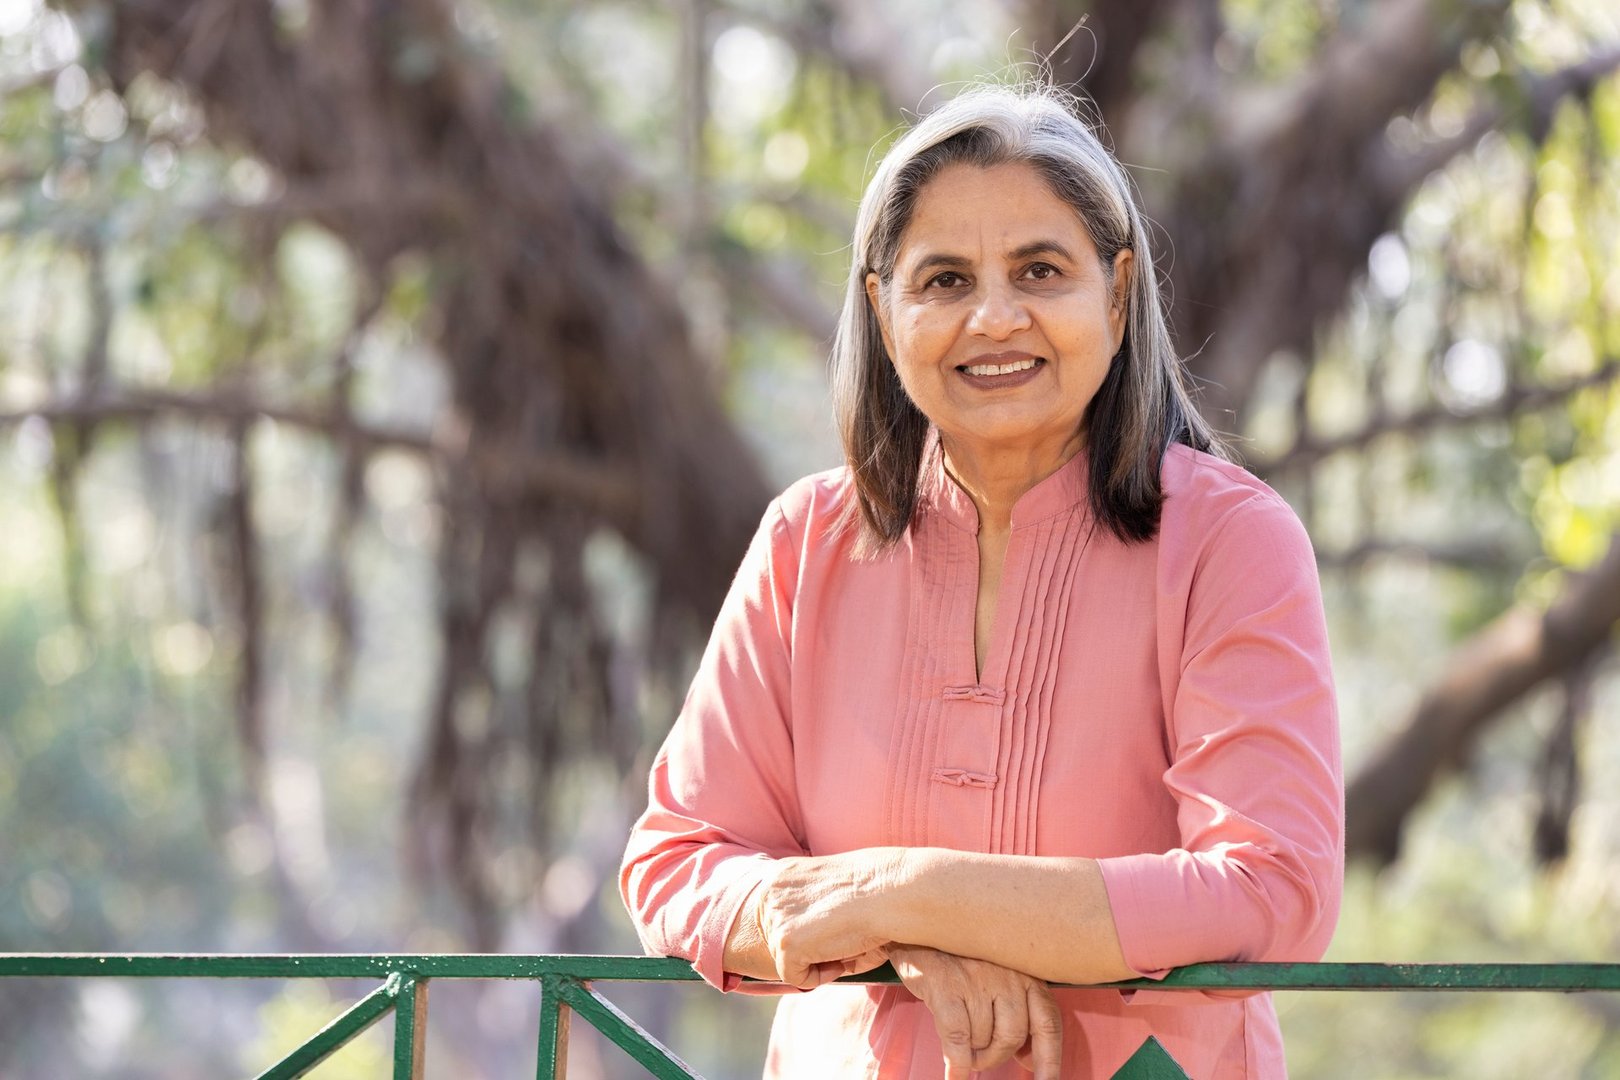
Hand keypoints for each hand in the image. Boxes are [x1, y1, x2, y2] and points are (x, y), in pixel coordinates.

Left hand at [752, 851, 897, 988]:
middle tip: (840, 944)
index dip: (802, 932)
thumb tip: (802, 940)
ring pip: (784, 959)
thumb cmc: (871, 888)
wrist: (889, 891)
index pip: (774, 918)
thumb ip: (806, 907)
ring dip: (814, 961)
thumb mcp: (827, 888)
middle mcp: (768, 892)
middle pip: (776, 940)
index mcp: (778, 874)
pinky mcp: (786, 944)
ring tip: (844, 948)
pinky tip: (842, 960)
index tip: (829, 932)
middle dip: (807, 948)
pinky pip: (794, 976)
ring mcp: (775, 918)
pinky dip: (819, 977)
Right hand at [888, 944, 1062, 1079]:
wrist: (918, 929)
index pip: (1047, 1021)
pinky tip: (954, 1074)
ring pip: (983, 1039)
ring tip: (960, 1044)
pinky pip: (957, 1039)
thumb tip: (1031, 1062)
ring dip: (971, 1053)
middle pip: (1013, 1036)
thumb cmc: (960, 961)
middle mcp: (1006, 972)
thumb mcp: (997, 981)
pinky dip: (956, 1064)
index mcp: (1024, 972)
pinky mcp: (946, 984)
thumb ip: (1018, 1015)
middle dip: (995, 1056)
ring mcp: (977, 977)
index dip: (1050, 1058)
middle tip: (979, 1056)